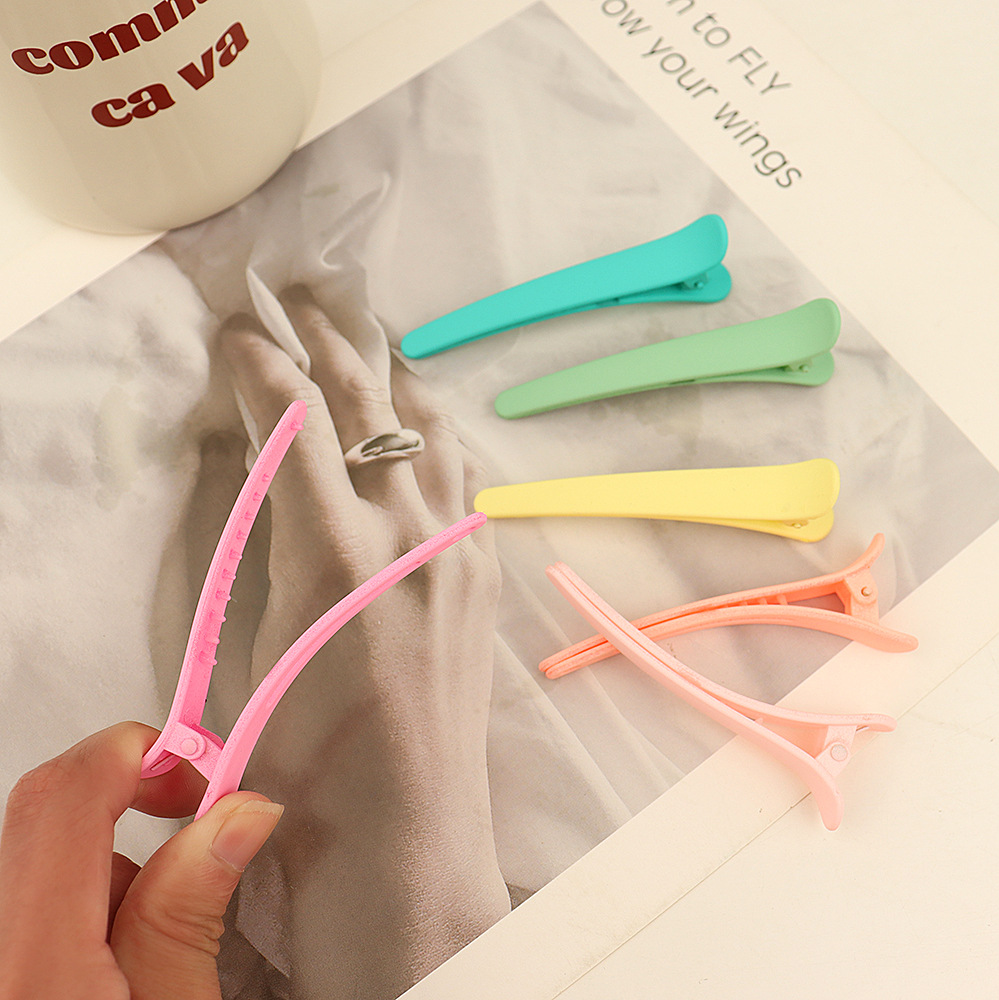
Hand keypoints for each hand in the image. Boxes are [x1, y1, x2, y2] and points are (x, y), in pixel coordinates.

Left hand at [0, 722, 282, 999]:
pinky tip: (123, 955)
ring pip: (46, 852)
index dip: (142, 751)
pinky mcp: (2, 956)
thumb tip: (240, 814)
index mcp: (35, 959)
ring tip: (161, 930)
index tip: (204, 764)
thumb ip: (190, 915)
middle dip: (136, 797)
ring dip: (117, 862)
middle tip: (198, 812)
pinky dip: (91, 897)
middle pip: (51, 807)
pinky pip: (34, 889)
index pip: (69, 792)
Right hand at [219, 286, 508, 997]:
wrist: (404, 833)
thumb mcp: (254, 643)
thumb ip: (262, 542)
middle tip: (298, 295)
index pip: (294, 416)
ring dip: (391, 372)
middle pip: (367, 401)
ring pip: (428, 426)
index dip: (258, 360)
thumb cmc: (301, 762)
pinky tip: (419, 421)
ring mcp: (456, 550)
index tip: (236, 330)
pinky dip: (431, 433)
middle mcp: (407, 533)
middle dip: (326, 336)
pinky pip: (460, 475)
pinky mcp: (480, 573)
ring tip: (366, 334)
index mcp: (335, 552)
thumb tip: (260, 467)